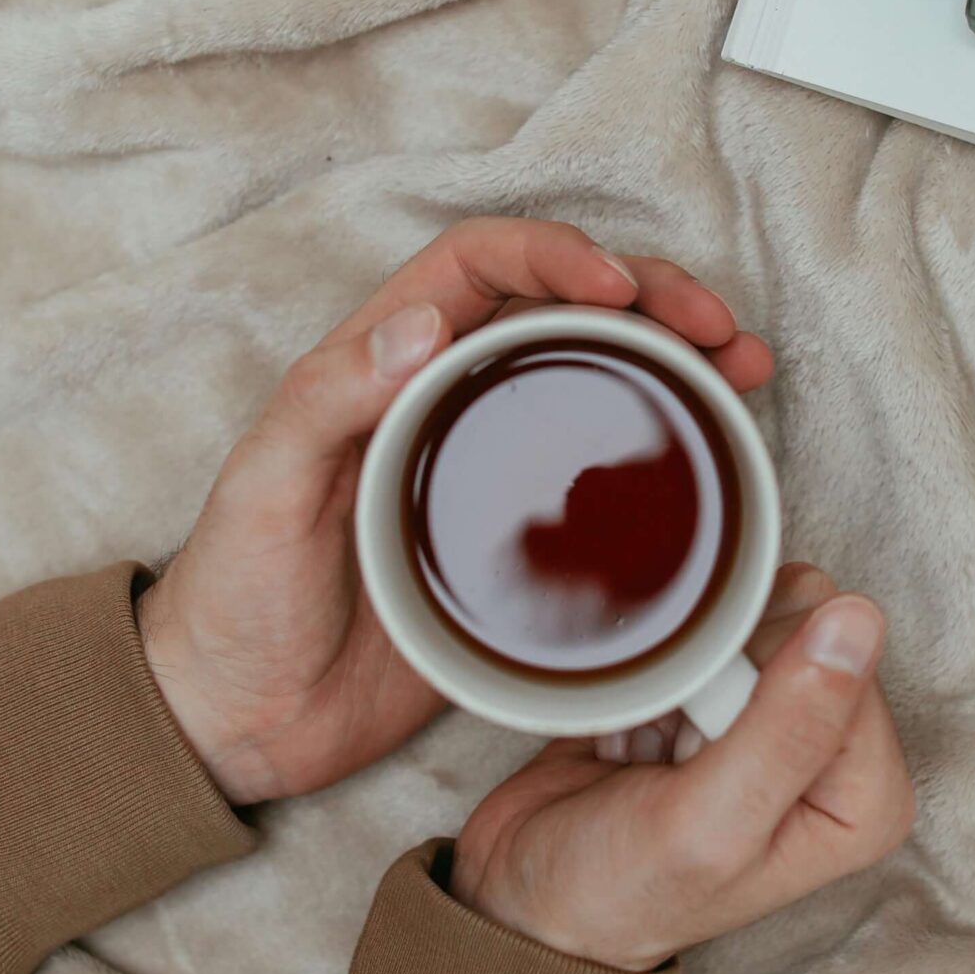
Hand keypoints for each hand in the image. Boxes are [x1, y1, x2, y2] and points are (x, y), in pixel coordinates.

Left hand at [136, 217, 772, 805]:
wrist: (239, 721)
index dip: (553, 253)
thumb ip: (327, 404)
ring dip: (672, 360)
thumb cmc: (232, 600)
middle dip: (647, 297)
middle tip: (715, 325)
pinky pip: (600, 474)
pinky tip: (712, 451)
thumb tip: (417, 326)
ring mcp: (485, 470)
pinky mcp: (518, 542)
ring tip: (742, 366)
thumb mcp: (263, 491)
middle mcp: (440, 401)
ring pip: (594, 380)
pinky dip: (662, 448)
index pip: (477, 266)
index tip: (617, 286)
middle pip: (559, 310)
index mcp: (376, 367)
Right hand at [449, 564, 913, 971]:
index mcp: (866, 799)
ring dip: (693, 663)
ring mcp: (785, 718)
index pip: (849, 667)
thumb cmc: (623, 888)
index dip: (768, 681)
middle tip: (682, 745)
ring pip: (755, 615)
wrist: (534, 892)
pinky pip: (708, 626)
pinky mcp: (730, 694)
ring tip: (664, 730)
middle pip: (807, 627)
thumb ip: (790, 728)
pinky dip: (666, 661)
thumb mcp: (710, 826)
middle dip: (729, 669)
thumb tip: (859, 619)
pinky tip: (649, 718)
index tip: (709, 742)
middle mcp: (838, 755)